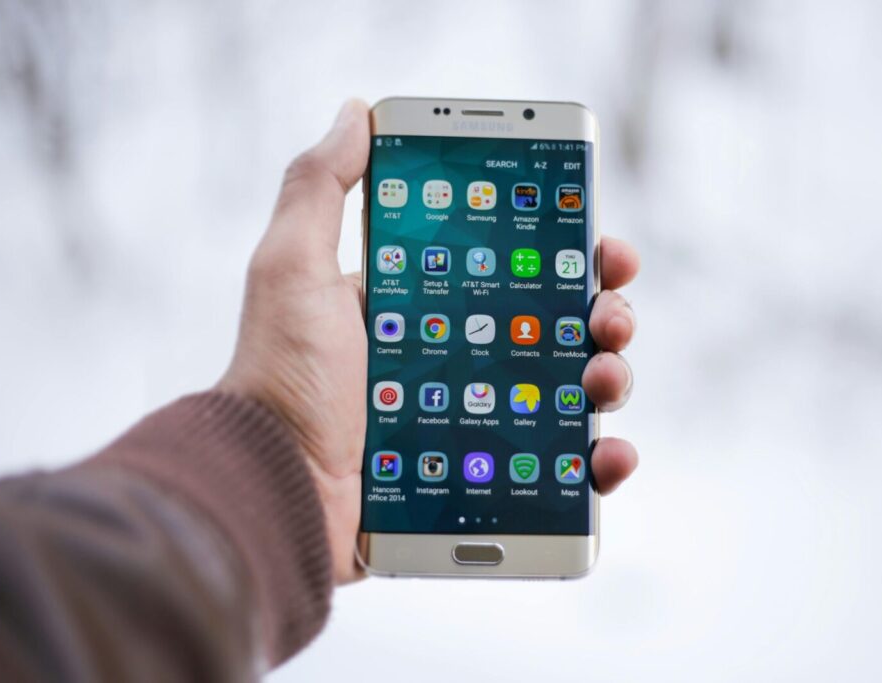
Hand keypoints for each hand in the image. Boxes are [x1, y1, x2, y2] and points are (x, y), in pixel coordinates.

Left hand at [219, 99, 639, 585]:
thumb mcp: (292, 269)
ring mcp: (475, 422)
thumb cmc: (281, 379)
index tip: (599, 243)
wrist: (272, 490)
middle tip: (609, 315)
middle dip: (601, 312)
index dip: (565, 251)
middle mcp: (457, 361)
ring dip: (607, 377)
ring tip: (602, 379)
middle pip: (556, 327)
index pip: (513, 267)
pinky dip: (598, 464)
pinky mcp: (484, 483)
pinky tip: (609, 454)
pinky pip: (559, 473)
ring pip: (569, 393)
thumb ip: (319, 187)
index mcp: (425, 307)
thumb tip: (356, 112)